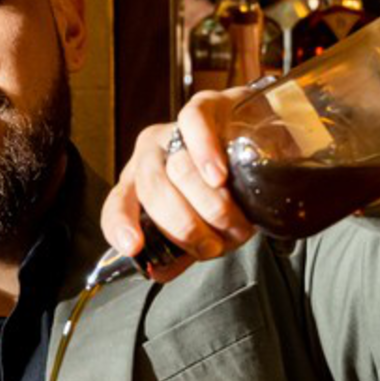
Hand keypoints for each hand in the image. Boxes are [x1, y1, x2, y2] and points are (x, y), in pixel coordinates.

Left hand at [99, 91, 256, 283]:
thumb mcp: (202, 226)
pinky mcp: (204, 107)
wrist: (262, 146)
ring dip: (209, 205)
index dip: (121, 226)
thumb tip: (156, 273)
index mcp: (140, 185)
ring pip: (176, 166)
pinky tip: (217, 176)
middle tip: (213, 244)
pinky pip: (193, 125)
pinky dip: (205, 154)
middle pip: (153, 191)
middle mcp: (151, 155)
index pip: (117, 205)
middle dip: (186, 227)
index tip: (135, 246)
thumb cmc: (227, 190)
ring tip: (233, 219)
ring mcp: (175, 130)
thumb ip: (180, 250)